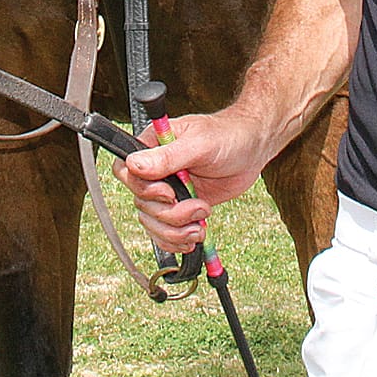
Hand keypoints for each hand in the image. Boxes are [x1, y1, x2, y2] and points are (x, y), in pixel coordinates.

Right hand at [114, 109, 271, 252]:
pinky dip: (177, 241)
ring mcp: (167, 191)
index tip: (169, 193)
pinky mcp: (181, 208)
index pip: (125, 171)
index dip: (142, 188)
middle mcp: (155, 170)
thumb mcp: (199, 144)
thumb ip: (167, 157)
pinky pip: (165, 232)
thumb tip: (134, 164)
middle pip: (141, 203)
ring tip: (200, 225)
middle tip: (199, 207)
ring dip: (176, 231)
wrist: (252, 150)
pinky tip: (195, 237)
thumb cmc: (226, 136)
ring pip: (152, 222)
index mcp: (152, 146)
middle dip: (170, 214)